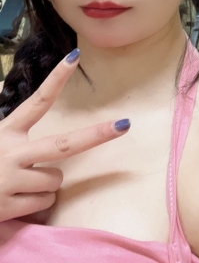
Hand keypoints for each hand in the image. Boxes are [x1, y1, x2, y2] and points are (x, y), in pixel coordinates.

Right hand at [0, 50, 130, 222]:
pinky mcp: (9, 205)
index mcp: (6, 131)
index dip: (57, 78)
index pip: (37, 101)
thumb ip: (18, 137)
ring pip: (55, 180)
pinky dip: (37, 204)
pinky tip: (15, 202)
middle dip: (96, 135)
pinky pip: (45, 203)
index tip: (75, 56)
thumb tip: (48, 141)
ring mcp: (10, 180)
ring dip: (45, 184)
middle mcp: (11, 152)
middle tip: (123, 125)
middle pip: (63, 145)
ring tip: (20, 185)